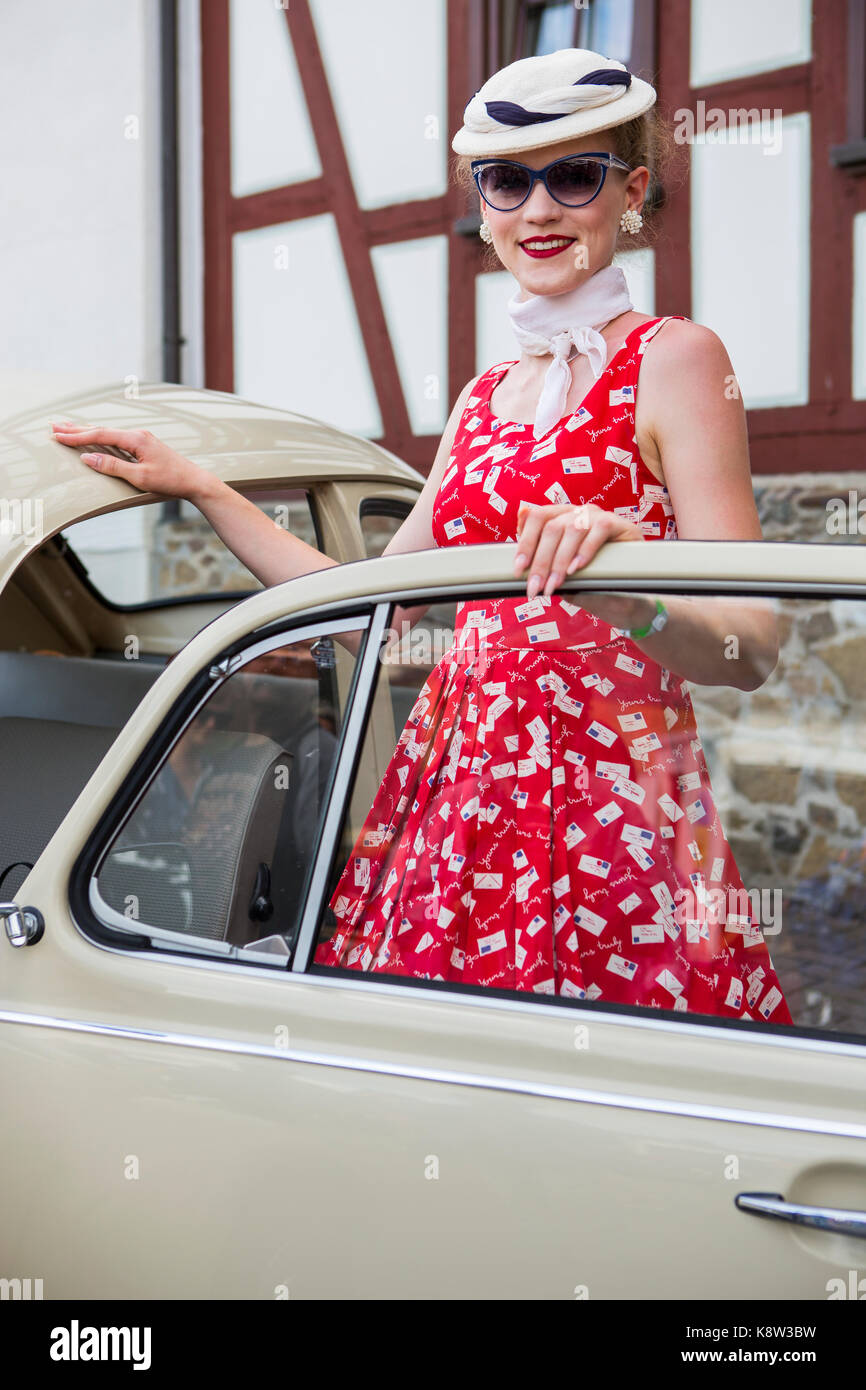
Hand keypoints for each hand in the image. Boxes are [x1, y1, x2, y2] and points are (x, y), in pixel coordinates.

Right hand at [49, 420, 207, 500]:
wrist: (195, 480)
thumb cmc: (170, 480)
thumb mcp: (139, 477)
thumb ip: (112, 466)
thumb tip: (87, 458)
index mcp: (135, 439)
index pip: (99, 435)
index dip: (77, 437)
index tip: (58, 436)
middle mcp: (137, 434)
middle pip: (101, 429)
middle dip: (77, 429)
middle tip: (54, 426)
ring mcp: (141, 438)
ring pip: (108, 432)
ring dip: (87, 431)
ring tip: (68, 428)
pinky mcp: (144, 445)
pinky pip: (116, 438)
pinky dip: (100, 436)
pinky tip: (94, 436)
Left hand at [513, 502, 642, 598]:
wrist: (632, 584)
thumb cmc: (594, 576)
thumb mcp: (563, 572)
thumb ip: (545, 560)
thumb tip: (520, 555)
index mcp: (561, 517)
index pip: (537, 518)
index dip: (525, 542)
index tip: (518, 569)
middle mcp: (578, 512)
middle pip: (552, 528)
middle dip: (540, 562)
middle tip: (535, 588)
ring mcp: (598, 515)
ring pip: (572, 530)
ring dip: (560, 561)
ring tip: (554, 584)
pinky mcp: (619, 523)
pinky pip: (599, 530)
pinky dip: (585, 550)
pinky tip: (576, 569)